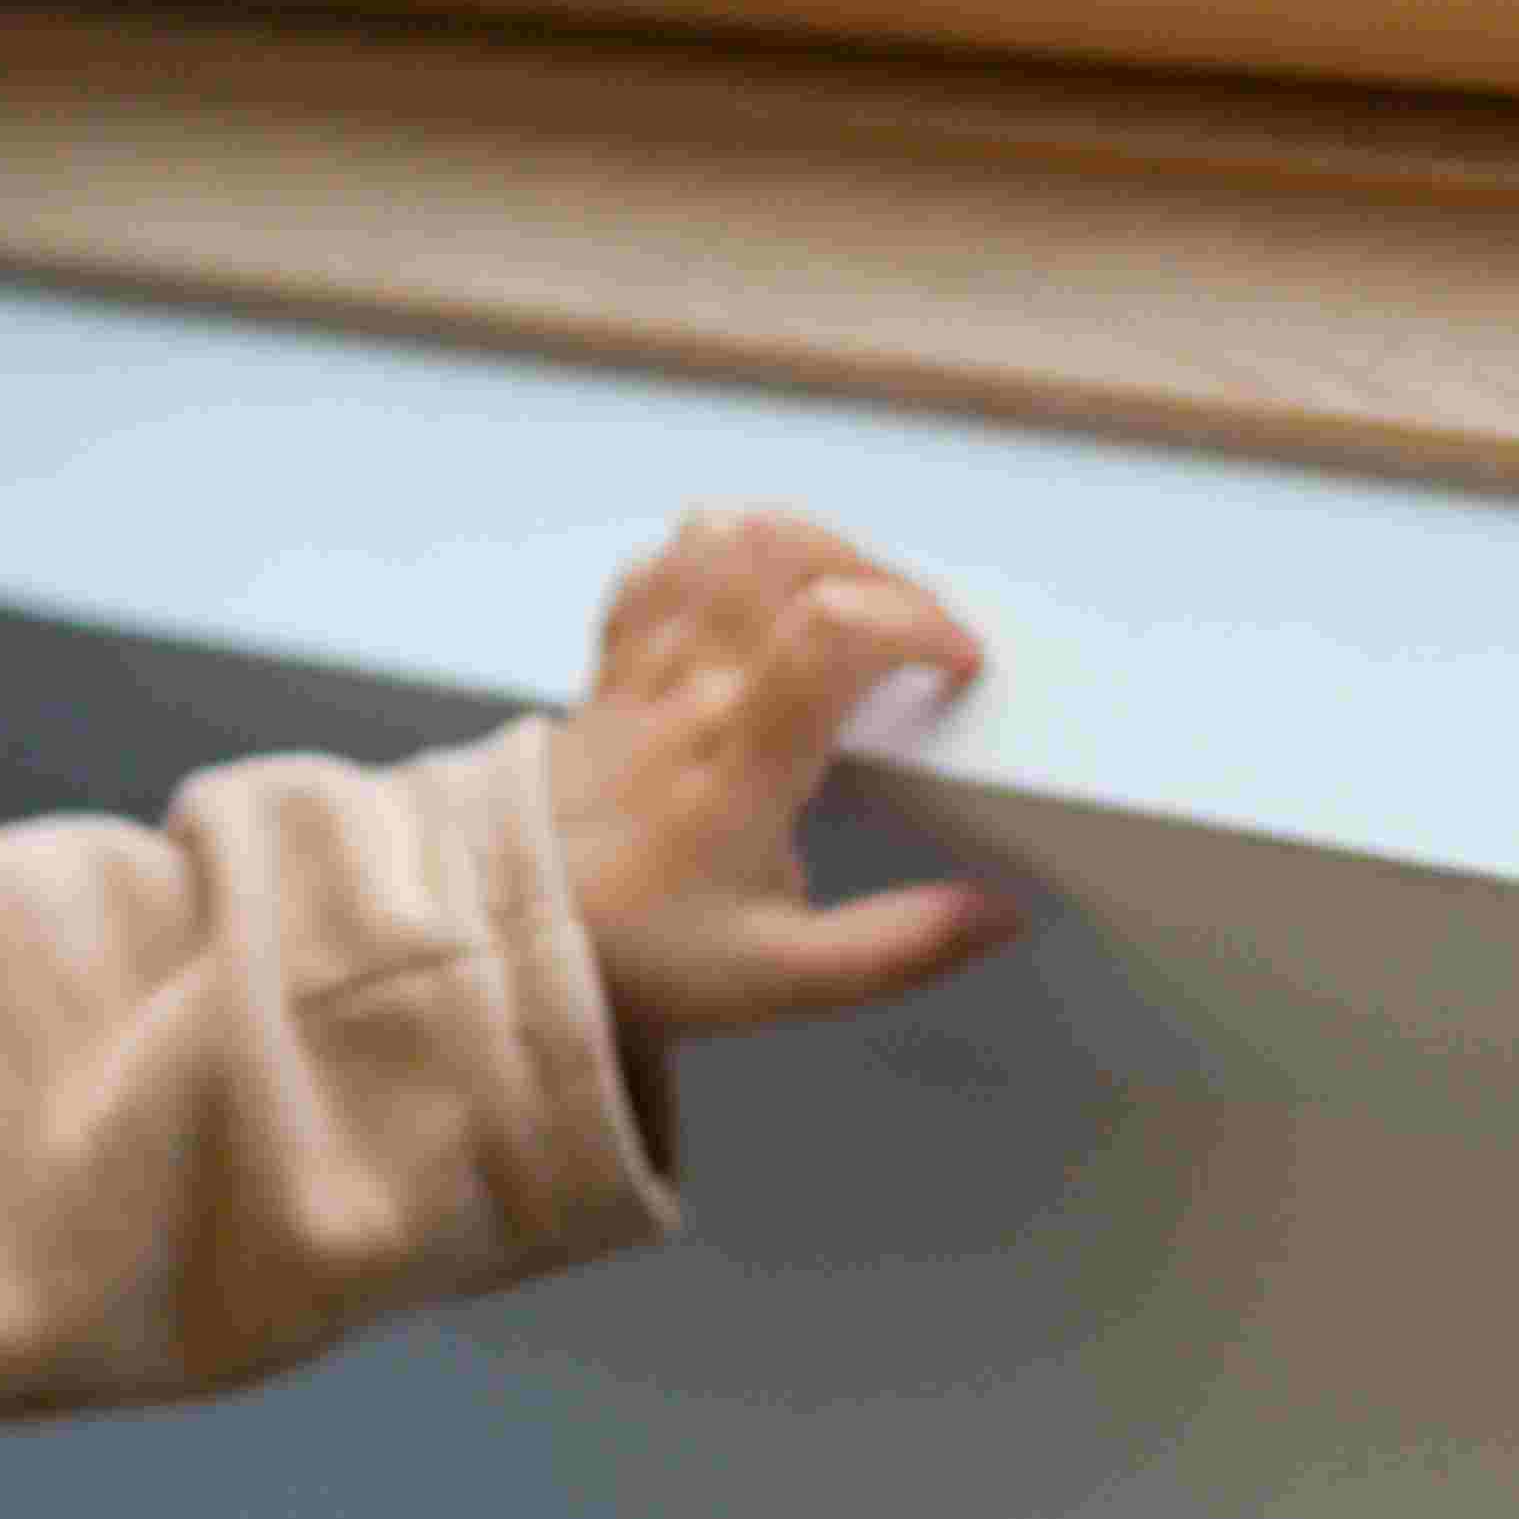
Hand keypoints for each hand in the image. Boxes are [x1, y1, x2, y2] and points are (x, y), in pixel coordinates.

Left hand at [543, 507, 1024, 1045]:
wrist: (517, 934)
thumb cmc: (647, 954)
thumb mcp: (788, 978)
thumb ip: (902, 946)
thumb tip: (1001, 913)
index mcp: (741, 764)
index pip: (833, 632)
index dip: (915, 620)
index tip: (959, 662)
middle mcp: (691, 693)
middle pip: (784, 554)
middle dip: (879, 570)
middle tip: (918, 631)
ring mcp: (644, 667)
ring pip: (719, 540)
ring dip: (805, 542)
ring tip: (853, 595)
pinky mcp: (614, 662)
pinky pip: (659, 567)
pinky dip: (719, 553)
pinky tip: (760, 591)